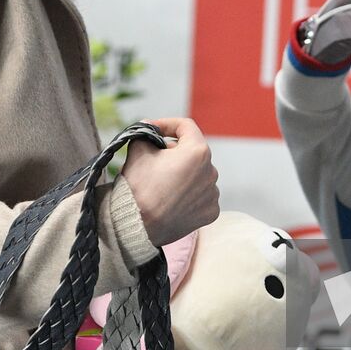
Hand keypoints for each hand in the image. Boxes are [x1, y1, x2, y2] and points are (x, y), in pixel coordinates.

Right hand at [120, 117, 219, 246]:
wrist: (137, 225)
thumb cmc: (139, 186)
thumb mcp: (138, 149)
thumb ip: (145, 132)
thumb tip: (149, 127)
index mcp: (198, 151)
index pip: (186, 127)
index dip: (167, 124)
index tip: (153, 130)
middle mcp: (212, 171)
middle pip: (192, 152)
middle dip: (174, 152)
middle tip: (154, 158)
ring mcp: (213, 194)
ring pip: (198, 175)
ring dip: (184, 174)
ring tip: (162, 184)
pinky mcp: (211, 212)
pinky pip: (201, 196)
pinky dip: (189, 194)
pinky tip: (172, 200)